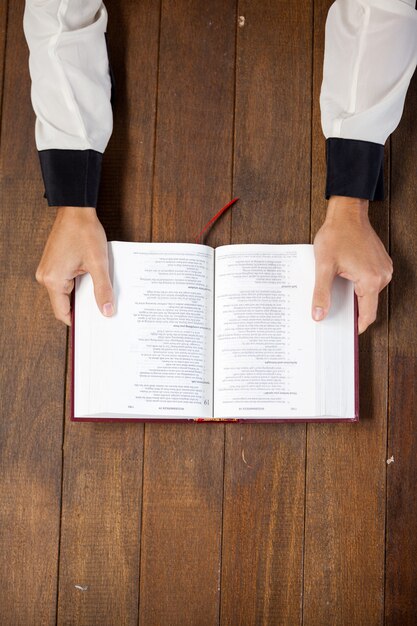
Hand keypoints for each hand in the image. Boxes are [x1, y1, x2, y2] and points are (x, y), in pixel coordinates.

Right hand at [35, 206, 114, 325]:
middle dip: (82, 308)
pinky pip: (64, 282)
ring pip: (65, 292)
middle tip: (102, 312)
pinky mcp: (53, 263)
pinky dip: (78, 284)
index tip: (93, 327)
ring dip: (81, 294)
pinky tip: (91, 282)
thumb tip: (107, 311)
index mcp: (53, 280)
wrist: (76, 209)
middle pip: (64, 303)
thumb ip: (103, 290)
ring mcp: (47, 269)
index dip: (78, 322)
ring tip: (99, 296)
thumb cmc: (85, 232)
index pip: (63, 312)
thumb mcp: (98, 264)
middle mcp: (45, 276)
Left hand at [312, 196, 392, 333]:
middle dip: (352, 311)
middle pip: (368, 304)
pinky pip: (371, 281)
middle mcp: (382, 275)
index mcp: (371, 280)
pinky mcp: (381, 263)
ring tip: (337, 291)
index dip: (358, 326)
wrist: (347, 213)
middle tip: (334, 312)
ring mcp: (384, 268)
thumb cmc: (336, 235)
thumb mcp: (324, 267)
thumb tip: (319, 315)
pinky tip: (344, 279)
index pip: (368, 314)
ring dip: (354, 296)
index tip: (347, 333)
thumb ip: (321, 293)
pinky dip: (359, 285)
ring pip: (369, 293)